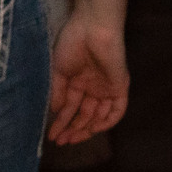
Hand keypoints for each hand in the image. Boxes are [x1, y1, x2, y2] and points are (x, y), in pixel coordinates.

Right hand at [46, 5, 129, 145]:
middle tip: (60, 142)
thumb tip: (55, 112)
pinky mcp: (119, 87)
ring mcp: (106, 88)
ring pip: (98, 115)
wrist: (92, 29)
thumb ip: (57, 92)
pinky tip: (93, 129)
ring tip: (71, 138)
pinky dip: (107, 121)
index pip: (70, 108)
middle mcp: (92, 88)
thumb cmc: (72, 44)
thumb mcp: (58, 70)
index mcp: (77, 81)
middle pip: (84, 115)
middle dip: (72, 129)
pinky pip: (116, 110)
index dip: (61, 122)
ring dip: (86, 128)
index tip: (51, 135)